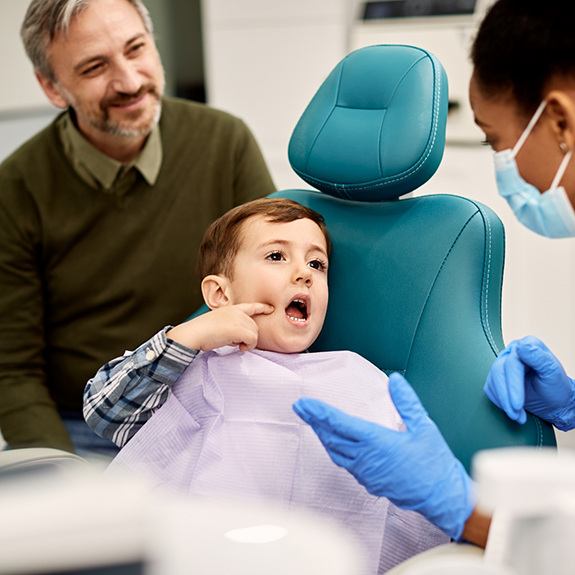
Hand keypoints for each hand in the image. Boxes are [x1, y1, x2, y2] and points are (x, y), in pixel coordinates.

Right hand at [167, 303, 273, 351]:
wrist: (194, 334)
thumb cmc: (202, 332)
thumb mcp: (218, 323)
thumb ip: (231, 325)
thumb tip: (241, 338)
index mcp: (231, 309)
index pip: (251, 306)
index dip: (262, 307)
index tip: (270, 309)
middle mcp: (237, 311)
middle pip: (254, 326)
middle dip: (248, 336)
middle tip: (234, 341)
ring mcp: (238, 319)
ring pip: (255, 333)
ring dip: (247, 342)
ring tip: (234, 343)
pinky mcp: (239, 328)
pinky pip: (253, 340)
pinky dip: (248, 346)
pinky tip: (239, 347)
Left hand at [293, 373, 474, 539]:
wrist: (443, 498)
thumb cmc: (435, 465)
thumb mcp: (424, 427)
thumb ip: (406, 402)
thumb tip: (396, 381)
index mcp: (377, 443)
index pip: (340, 424)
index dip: (320, 413)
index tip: (304, 405)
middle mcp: (366, 459)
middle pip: (332, 438)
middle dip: (314, 421)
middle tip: (300, 408)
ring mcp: (366, 474)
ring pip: (336, 452)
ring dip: (323, 436)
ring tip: (314, 423)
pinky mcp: (370, 483)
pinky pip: (345, 464)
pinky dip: (335, 450)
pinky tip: (335, 444)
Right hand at [484, 335, 574, 429]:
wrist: (554, 402)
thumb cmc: (556, 387)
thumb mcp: (552, 373)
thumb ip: (538, 358)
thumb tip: (522, 345)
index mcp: (528, 344)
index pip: (513, 362)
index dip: (513, 383)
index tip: (518, 403)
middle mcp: (513, 352)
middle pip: (499, 371)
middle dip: (506, 396)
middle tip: (516, 412)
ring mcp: (502, 364)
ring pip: (492, 381)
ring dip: (503, 401)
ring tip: (517, 415)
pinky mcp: (496, 377)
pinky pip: (489, 388)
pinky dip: (499, 402)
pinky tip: (512, 409)